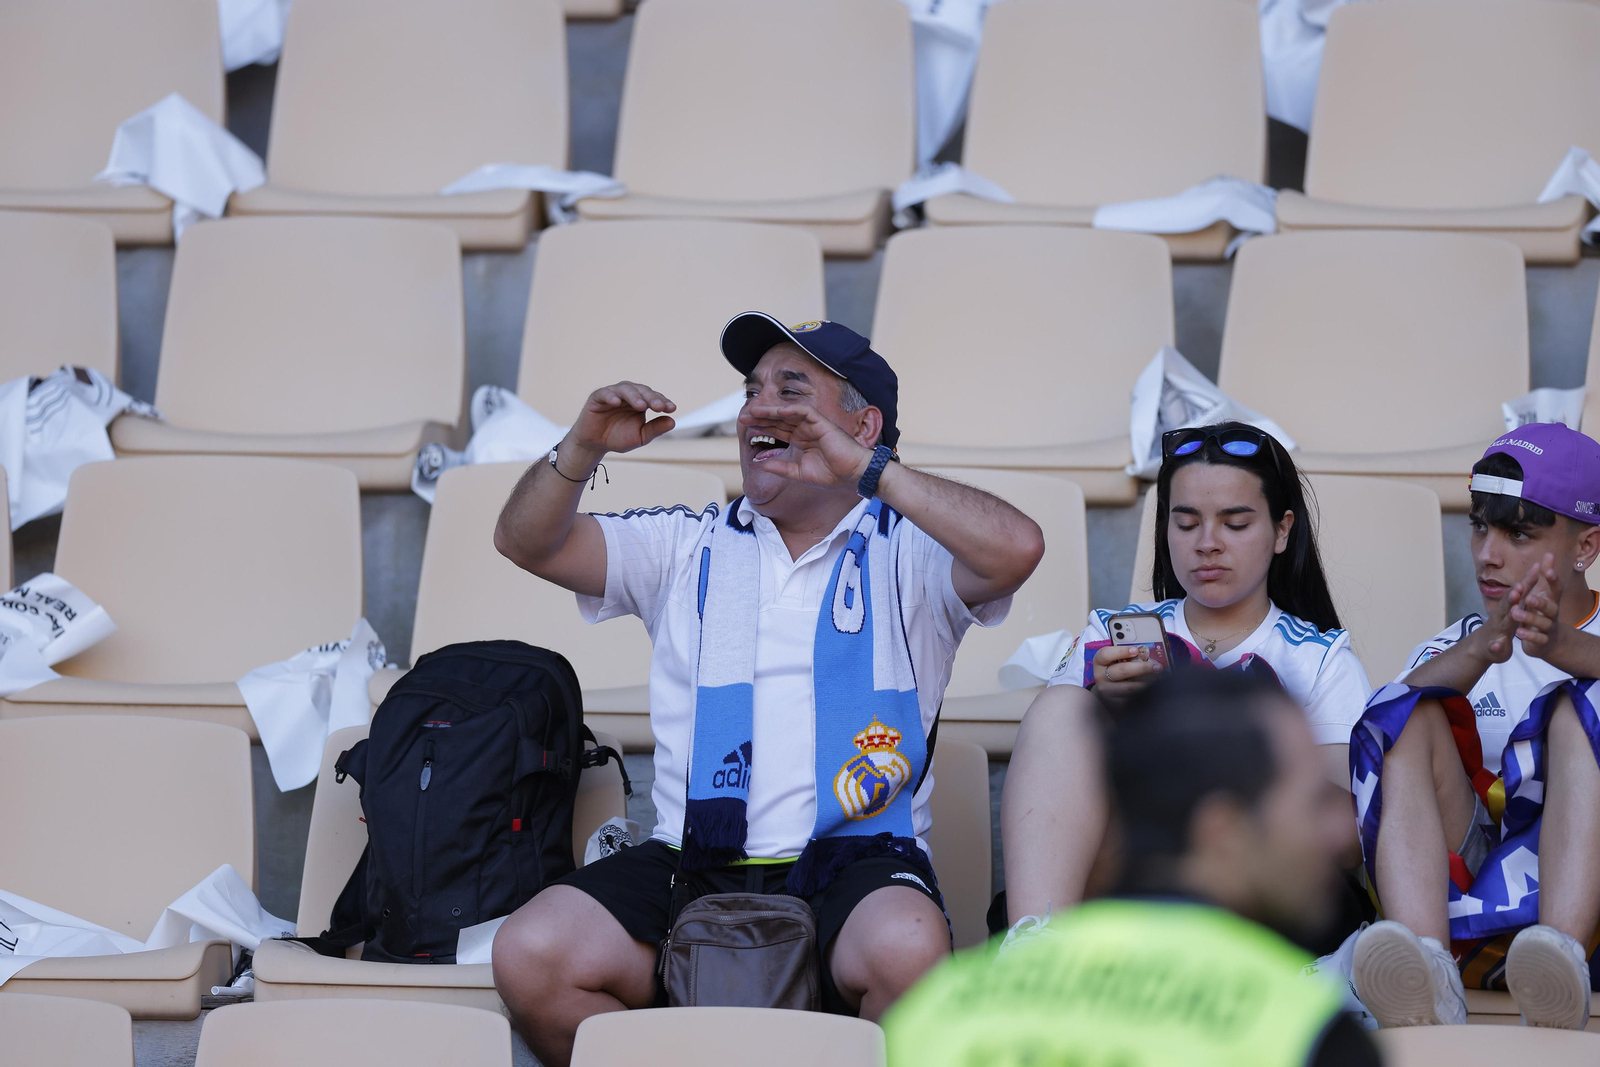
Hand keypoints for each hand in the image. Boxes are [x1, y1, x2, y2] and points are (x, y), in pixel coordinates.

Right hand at [567, 382, 676, 465]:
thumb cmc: (618, 437)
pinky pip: (605, 393)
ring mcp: (613, 394)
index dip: (663, 402)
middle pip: (642, 390)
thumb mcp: (640, 437)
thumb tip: (673, 422)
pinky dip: (611, 396)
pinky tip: (617, 402)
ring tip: (641, 406)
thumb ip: (655, 429)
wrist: (595, 444)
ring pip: (625, 389)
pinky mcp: (597, 397)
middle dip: (651, 398)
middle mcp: (628, 395)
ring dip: (634, 396)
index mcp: (641, 402)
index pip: (654, 398)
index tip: (671, 409)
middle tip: (659, 407)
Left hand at [739, 402, 872, 490]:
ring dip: (771, 411)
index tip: (744, 426)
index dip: (761, 427)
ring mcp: (813, 425)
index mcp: (800, 440)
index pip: (777, 430)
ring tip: (754, 411)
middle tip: (743, 416)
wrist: (852, 475)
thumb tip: (761, 464)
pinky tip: (777, 412)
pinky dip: (790, 410)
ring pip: (788, 413)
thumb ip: (781, 468)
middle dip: (761, 417)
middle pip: (778, 420)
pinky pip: (804, 411)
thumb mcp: (799, 473)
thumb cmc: (831, 474)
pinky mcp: (822, 423)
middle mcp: (805, 430)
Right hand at [1091, 644, 1162, 704]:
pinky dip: (1143, 693)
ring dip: (1146, 683)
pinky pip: (1131, 698)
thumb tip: (1147, 652)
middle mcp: (1100, 676)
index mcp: (1100, 661)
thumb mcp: (1115, 659)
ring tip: (1158, 678)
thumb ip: (1127, 655)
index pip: (1106, 654)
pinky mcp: (1115, 703)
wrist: (1107, 689)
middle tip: (1157, 667)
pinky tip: (1152, 689)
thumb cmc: (1114, 669)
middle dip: (1142, 668)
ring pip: (1128, 687)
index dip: (1121, 651)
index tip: (1136, 650)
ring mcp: (1107, 690)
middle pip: (1121, 671)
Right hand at [1476, 558, 1547, 662]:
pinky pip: (1494, 647)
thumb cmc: (1500, 628)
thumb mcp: (1510, 612)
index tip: (1535, 569)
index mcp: (1508, 609)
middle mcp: (1500, 618)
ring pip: (1502, 624)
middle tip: (1520, 586)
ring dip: (1506, 618)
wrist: (1482, 647)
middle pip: (1507, 605)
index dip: (1526, 582)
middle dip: (1512, 597)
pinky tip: (1497, 645)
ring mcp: (1496, 632)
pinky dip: (1495, 646)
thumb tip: (1524, 582)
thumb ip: (1516, 599)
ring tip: (1513, 611)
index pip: (1518, 594)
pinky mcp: (1493, 647)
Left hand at [1511, 553, 1564, 661]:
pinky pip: (1537, 639)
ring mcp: (1548, 628)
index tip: (1547, 570)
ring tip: (1516, 613)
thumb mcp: (1543, 593)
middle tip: (1528, 598)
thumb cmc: (1542, 612)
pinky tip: (1518, 633)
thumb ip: (1544, 575)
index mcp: (1551, 601)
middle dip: (1540, 602)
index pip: (1556, 589)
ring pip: (1542, 623)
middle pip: (1550, 608)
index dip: (1553, 580)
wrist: (1547, 641)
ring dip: (1529, 618)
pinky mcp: (1542, 641)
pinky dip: (1529, 636)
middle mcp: (1552, 614)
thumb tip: (1549, 553)